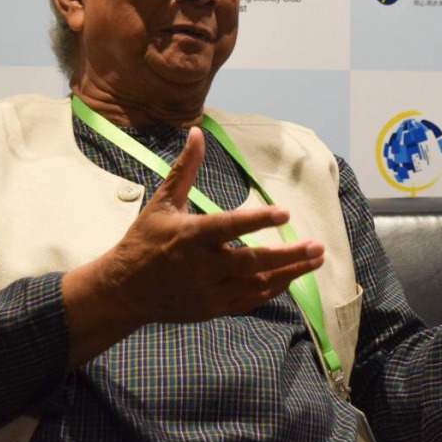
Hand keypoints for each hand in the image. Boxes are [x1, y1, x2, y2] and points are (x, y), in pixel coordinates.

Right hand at [61, 127, 323, 365]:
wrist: (124, 290)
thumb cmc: (144, 240)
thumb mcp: (162, 202)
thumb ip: (185, 169)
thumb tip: (197, 133)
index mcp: (189, 236)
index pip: (229, 226)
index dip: (257, 220)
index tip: (284, 213)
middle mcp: (201, 266)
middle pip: (252, 262)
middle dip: (288, 256)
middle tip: (318, 246)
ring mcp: (208, 291)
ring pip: (256, 285)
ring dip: (289, 273)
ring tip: (316, 260)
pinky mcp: (212, 308)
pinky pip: (249, 301)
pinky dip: (272, 290)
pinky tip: (293, 278)